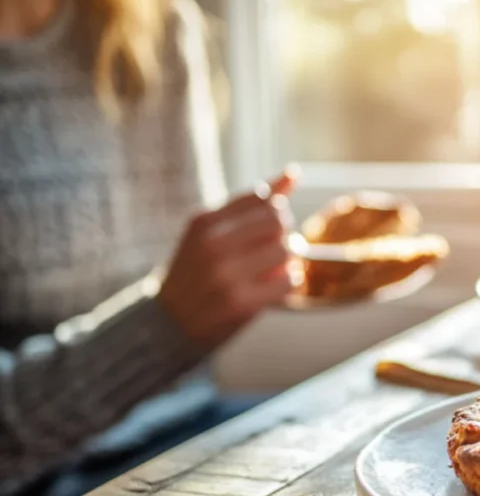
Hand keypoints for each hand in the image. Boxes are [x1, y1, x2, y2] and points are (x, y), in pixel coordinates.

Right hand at [158, 168, 298, 348]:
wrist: (170, 322)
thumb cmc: (199, 271)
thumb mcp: (212, 231)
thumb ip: (252, 204)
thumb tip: (293, 173)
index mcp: (204, 221)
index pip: (264, 198)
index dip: (275, 212)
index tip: (266, 228)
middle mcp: (212, 244)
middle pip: (279, 222)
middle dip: (284, 234)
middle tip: (273, 249)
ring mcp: (225, 274)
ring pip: (286, 252)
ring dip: (288, 261)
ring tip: (272, 269)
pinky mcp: (240, 303)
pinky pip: (288, 282)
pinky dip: (288, 284)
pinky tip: (274, 287)